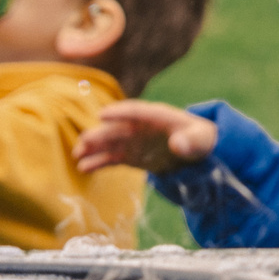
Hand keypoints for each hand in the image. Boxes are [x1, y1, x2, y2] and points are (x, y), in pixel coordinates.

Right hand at [75, 101, 217, 174]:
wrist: (196, 150)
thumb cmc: (200, 139)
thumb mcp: (201, 140)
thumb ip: (191, 141)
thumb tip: (177, 145)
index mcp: (157, 116)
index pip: (136, 111)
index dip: (119, 112)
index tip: (102, 114)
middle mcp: (140, 126)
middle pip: (117, 128)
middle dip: (100, 134)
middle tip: (84, 141)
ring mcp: (133, 140)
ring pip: (109, 142)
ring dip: (93, 147)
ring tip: (77, 154)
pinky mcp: (129, 155)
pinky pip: (111, 158)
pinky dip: (97, 162)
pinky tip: (84, 168)